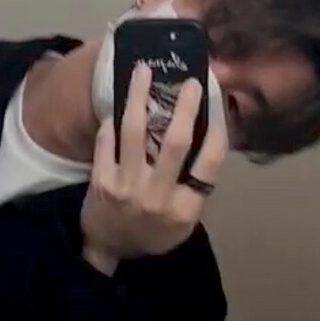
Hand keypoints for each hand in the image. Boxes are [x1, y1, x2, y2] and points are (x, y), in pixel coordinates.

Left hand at [81, 63, 227, 274]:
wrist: (108, 249)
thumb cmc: (154, 231)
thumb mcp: (185, 219)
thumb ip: (194, 184)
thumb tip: (206, 134)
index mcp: (186, 207)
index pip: (210, 162)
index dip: (218, 129)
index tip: (218, 103)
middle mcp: (158, 197)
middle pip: (176, 143)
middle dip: (185, 107)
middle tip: (190, 81)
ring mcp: (126, 187)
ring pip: (135, 133)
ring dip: (140, 97)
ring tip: (143, 71)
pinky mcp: (100, 181)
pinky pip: (107, 141)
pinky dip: (113, 120)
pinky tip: (118, 103)